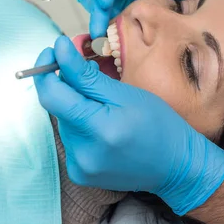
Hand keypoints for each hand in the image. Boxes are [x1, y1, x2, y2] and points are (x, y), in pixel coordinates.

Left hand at [33, 36, 223, 215]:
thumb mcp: (127, 94)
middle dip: (70, 87)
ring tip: (105, 105)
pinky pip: (71, 139)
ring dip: (77, 107)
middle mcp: (83, 153)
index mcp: (99, 129)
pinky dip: (81, 126)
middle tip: (92, 73)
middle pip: (58, 108)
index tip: (55, 49)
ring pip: (64, 123)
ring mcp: (80, 167)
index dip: (47, 69)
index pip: (52, 95)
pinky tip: (102, 126)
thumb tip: (59, 51)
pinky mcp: (80, 174)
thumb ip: (88, 76)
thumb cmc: (159, 125)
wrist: (176, 166)